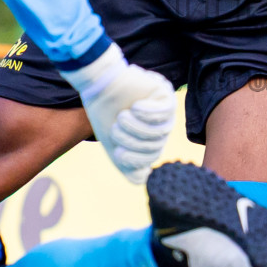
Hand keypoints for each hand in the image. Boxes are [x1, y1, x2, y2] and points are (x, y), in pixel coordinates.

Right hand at [64, 44, 176, 183]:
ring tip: (122, 116)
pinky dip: (147, 113)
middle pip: (156, 146)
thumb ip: (127, 165)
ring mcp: (166, 112)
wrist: (99, 86)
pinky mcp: (166, 95)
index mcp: (149, 140)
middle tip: (116, 127)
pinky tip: (135, 106)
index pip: (151, 158)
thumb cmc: (105, 115)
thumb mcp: (113, 146)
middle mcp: (160, 127)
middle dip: (132, 140)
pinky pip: (165, 112)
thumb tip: (144, 180)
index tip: (117, 151)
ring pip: (160, 131)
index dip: (134, 158)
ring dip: (137, 126)